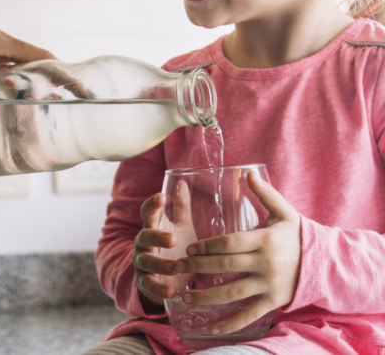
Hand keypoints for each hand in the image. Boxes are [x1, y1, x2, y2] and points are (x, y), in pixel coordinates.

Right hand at [133, 193, 179, 308]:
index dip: (153, 205)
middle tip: (173, 239)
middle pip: (145, 236)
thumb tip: (182, 182)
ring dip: (160, 264)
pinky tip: (171, 291)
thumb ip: (180, 207)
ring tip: (176, 267)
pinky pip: (149, 285)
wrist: (164, 276)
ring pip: (146, 261)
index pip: (148, 212)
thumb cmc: (174, 247)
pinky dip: (159, 289)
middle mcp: (143, 243)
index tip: (161, 197)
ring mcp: (142, 263)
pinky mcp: (145, 283)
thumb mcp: (180, 227)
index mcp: (152, 226)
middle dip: (157, 236)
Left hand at [172, 171, 300, 335]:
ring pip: (232, 292)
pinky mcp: (273, 301)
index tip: (189, 249)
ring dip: (206, 297)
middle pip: (225, 266)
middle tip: (176, 267)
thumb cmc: (297, 235)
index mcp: (265, 240)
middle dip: (198, 268)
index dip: (207, 246)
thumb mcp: (285, 213)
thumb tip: (247, 173)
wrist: (324, 264)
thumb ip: (265, 194)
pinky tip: (210, 328)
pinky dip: (230, 323)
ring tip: (184, 297)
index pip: (230, 243)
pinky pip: (249, 314)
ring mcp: (269, 284)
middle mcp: (266, 263)